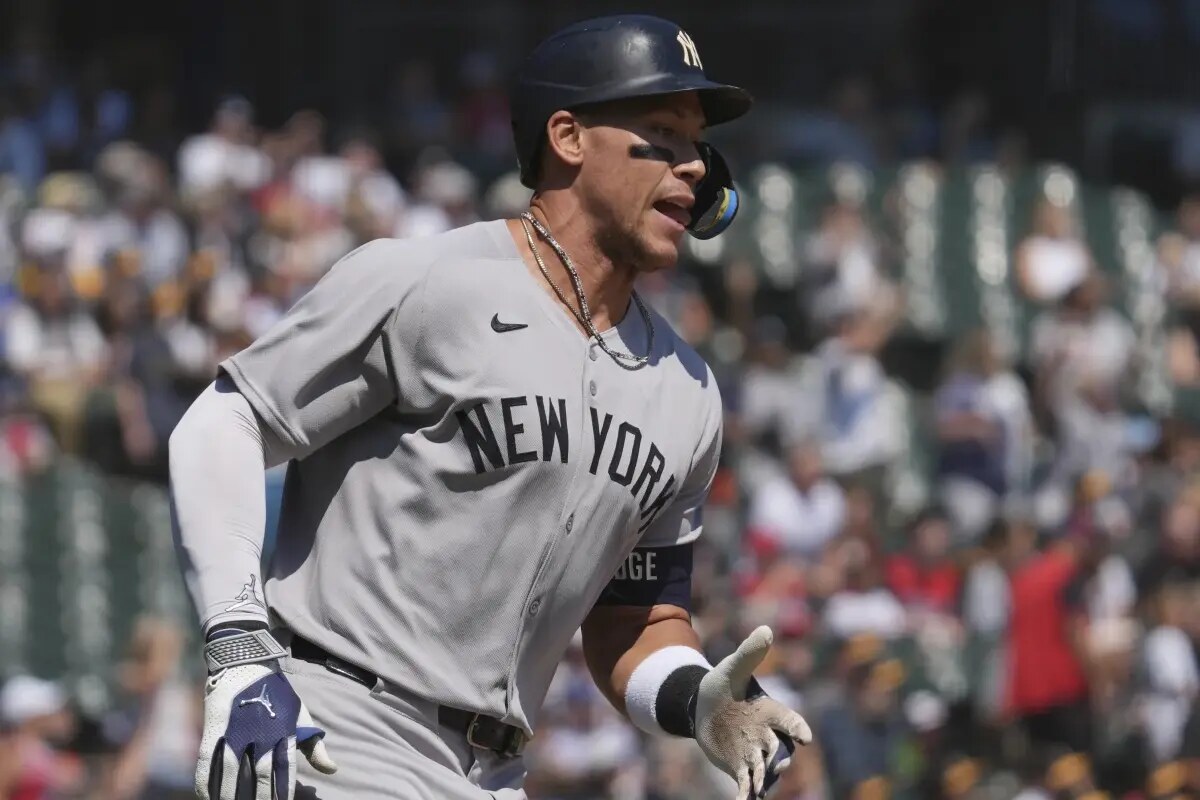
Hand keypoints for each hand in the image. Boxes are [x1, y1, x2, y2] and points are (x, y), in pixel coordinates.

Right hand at [197, 662, 336, 799]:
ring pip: (233, 772)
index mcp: (284, 732)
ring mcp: (236, 731)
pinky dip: (206, 783)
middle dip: (261, 798)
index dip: (283, 792)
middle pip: (261, 774)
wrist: (246, 663)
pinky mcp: (214, 728)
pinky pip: (208, 762)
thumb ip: (314, 746)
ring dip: (231, 796)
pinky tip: (208, 799)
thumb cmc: (277, 696)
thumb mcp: (300, 716)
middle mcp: (261, 733)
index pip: (285, 771)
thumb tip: (333, 770)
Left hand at [694, 626, 812, 799]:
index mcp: (772, 711)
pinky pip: (747, 784)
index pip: (790, 721)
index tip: (805, 736)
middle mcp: (768, 735)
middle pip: (781, 750)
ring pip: (766, 771)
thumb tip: (766, 629)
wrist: (703, 706)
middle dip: (781, 758)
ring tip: (760, 790)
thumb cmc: (723, 684)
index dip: (798, 728)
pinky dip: (746, 795)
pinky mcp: (740, 767)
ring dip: (765, 780)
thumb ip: (749, 653)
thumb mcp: (732, 667)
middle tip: (779, 764)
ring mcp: (755, 753)